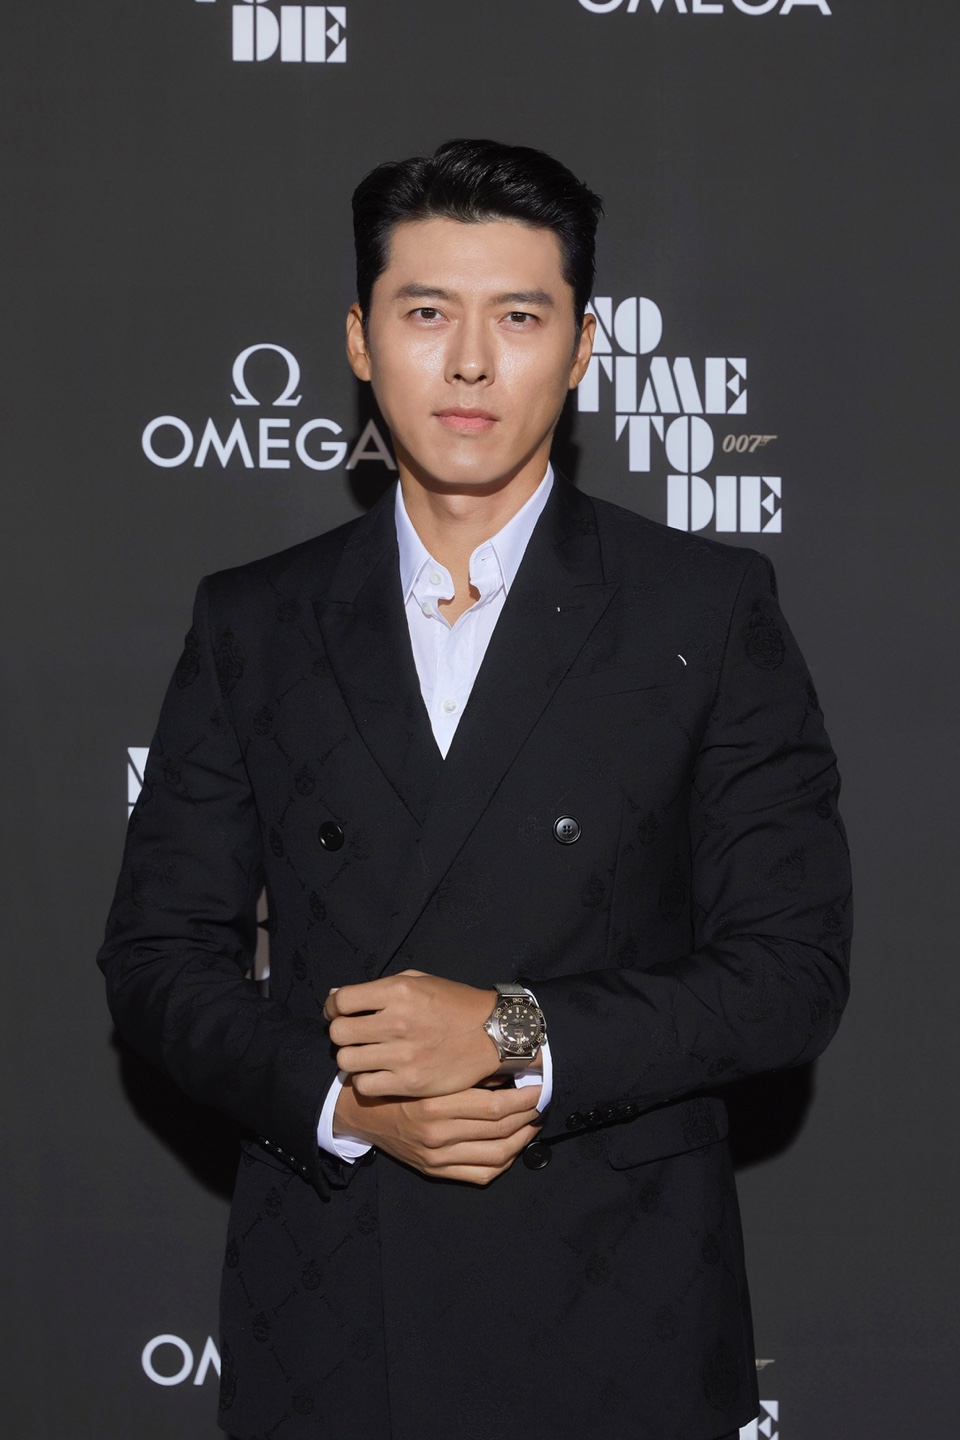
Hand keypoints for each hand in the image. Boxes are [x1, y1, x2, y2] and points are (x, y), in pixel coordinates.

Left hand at [325, 970, 498, 1096]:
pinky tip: (377, 1072)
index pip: (342, 1001)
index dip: (333, 1007)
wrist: (493, 1033)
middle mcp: (398, 1022)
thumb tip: (336, 996)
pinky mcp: (410, 1082)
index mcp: (399, 991)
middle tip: (353, 1035)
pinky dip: (365, 1080)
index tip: (339, 1012)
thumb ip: (378, 988)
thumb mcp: (419, 981)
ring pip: (347, 1061)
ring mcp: (403, 1055)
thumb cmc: (454, 1004)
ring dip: (351, 1058)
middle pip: (339, 1033)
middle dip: (340, 1033)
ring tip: (364, 1055)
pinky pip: (365, 1085)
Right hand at [334, 1077, 542, 1185]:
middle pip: (500, 1129)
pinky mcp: (434, 1170)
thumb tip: (507, 1069)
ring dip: (522, 1139)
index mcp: (435, 1104)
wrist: (360, 1111)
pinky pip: (480, 1174)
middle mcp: (437, 1134)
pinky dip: (504, 1162)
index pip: (495, 1107)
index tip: (539, 1086)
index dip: (524, 1098)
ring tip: (533, 1122)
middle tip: (541, 1100)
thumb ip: (463, 1072)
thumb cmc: (396, 1082)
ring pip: (496, 1154)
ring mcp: (436, 1157)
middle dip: (528, 1114)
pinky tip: (513, 1147)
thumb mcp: (427, 1069)